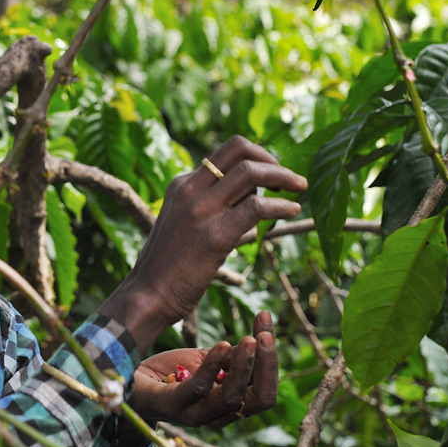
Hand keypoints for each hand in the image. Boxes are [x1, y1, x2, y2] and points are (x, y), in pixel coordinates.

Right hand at [121, 137, 305, 339]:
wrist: (147, 296)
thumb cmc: (169, 267)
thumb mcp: (184, 224)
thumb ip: (212, 207)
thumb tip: (251, 200)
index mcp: (182, 184)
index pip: (226, 151)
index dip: (257, 154)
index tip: (273, 170)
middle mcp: (190, 190)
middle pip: (240, 150)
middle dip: (273, 159)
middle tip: (292, 179)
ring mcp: (201, 211)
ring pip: (252, 173)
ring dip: (284, 177)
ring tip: (300, 190)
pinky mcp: (215, 235)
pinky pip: (258, 207)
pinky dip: (282, 206)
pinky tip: (293, 211)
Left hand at [129, 311, 278, 427]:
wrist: (128, 379)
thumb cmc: (170, 370)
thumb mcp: (206, 360)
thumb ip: (231, 355)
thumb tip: (259, 336)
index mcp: (231, 404)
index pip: (264, 388)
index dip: (271, 359)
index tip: (266, 320)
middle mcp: (218, 414)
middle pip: (259, 399)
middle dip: (267, 366)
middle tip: (266, 335)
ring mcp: (195, 414)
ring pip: (233, 397)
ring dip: (245, 366)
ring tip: (250, 339)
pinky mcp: (172, 405)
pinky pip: (199, 388)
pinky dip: (213, 367)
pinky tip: (222, 345)